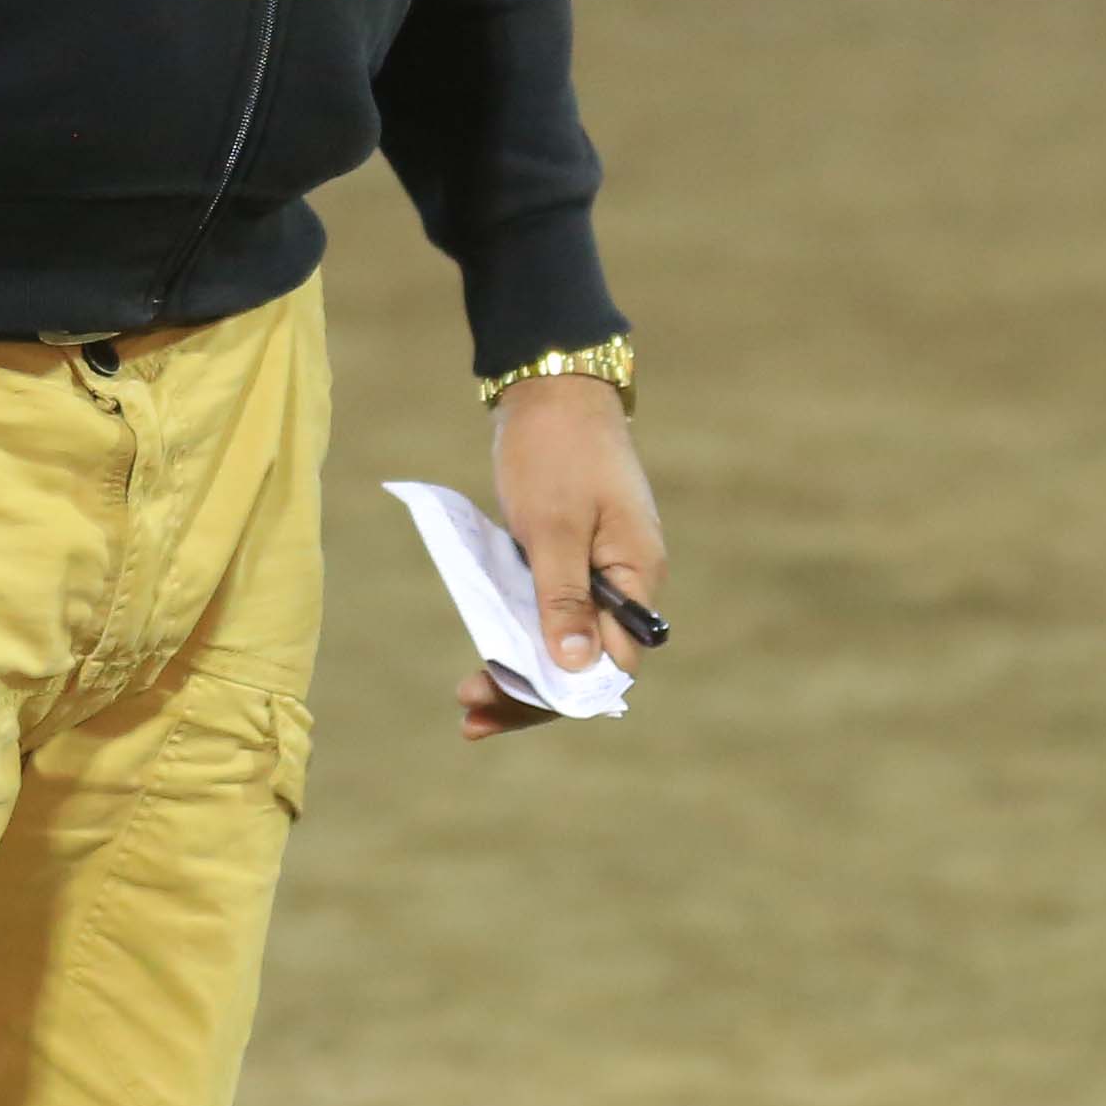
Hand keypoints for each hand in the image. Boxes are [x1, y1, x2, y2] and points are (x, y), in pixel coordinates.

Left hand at [464, 371, 665, 740]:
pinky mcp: (570, 562)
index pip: (611, 664)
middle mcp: (625, 585)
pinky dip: (519, 639)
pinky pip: (549, 615)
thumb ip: (563, 597)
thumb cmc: (556, 452)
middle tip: (468, 715)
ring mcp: (598, 574)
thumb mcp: (554, 527)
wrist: (550, 389)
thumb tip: (574, 670)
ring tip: (468, 703)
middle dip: (530, 695)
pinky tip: (486, 659)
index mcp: (637, 578)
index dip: (562, 691)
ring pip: (565, 644)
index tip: (506, 699)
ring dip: (521, 675)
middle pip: (585, 665)